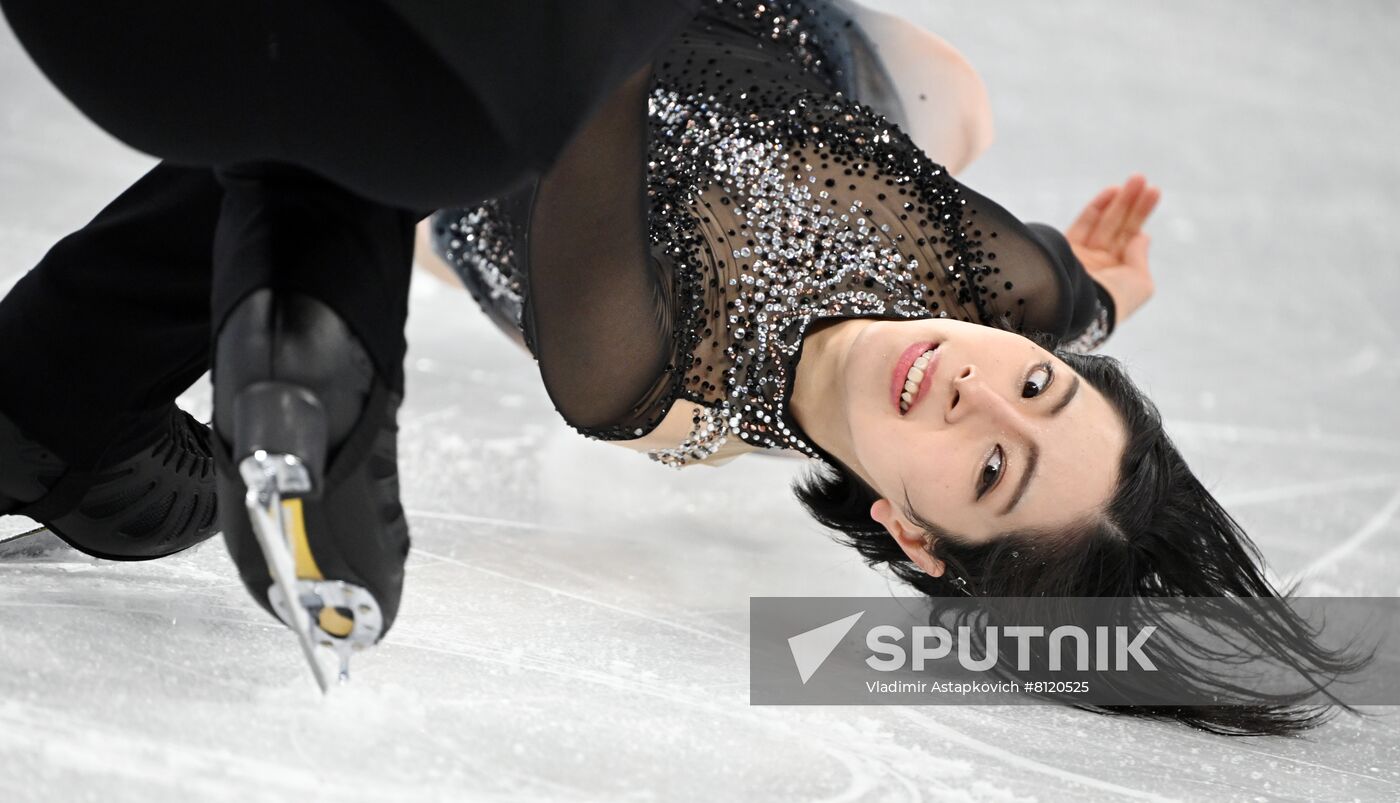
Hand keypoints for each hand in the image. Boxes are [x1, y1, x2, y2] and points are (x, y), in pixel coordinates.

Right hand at [1064, 174, 1160, 322]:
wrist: (1079, 308)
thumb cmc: (1113, 300)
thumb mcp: (1140, 281)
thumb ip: (1140, 256)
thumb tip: (1142, 235)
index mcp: (1119, 276)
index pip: (1132, 239)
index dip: (1141, 215)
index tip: (1153, 191)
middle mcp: (1100, 265)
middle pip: (1119, 227)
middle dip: (1132, 203)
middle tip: (1142, 179)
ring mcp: (1082, 257)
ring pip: (1104, 222)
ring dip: (1120, 200)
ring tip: (1136, 178)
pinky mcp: (1064, 250)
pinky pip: (1083, 224)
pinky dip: (1097, 207)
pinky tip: (1112, 190)